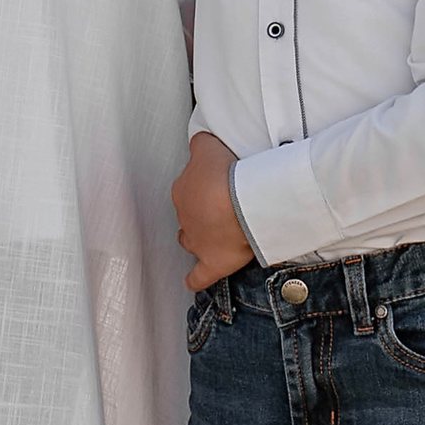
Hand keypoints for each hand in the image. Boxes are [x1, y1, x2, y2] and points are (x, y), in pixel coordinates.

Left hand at [174, 129, 255, 292]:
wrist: (241, 202)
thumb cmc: (227, 173)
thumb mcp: (208, 145)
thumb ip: (200, 144)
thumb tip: (198, 142)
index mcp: (183, 191)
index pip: (188, 188)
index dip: (202, 188)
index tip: (216, 186)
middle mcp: (185, 218)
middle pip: (188, 215)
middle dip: (200, 213)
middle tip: (220, 207)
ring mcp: (197, 242)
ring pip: (189, 241)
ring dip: (196, 239)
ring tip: (209, 236)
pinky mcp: (212, 263)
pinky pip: (198, 276)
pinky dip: (195, 279)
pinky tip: (192, 282)